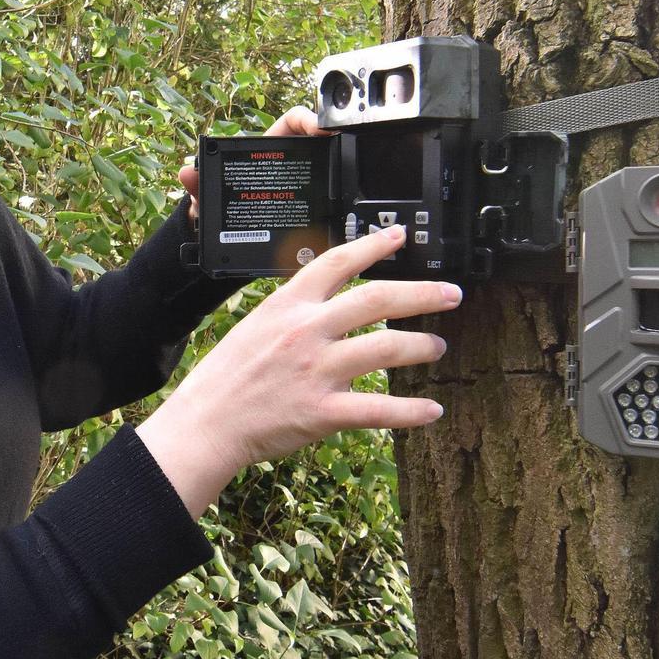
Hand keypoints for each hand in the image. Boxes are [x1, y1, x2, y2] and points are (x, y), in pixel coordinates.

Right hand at [137, 224, 458, 517]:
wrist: (206, 422)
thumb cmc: (227, 376)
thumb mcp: (256, 324)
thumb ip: (295, 308)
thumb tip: (329, 295)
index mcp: (288, 305)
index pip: (339, 262)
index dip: (375, 245)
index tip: (402, 236)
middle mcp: (307, 331)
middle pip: (378, 299)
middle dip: (423, 293)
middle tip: (451, 294)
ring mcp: (317, 371)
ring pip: (387, 348)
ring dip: (421, 346)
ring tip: (436, 347)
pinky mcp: (323, 411)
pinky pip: (379, 409)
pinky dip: (412, 412)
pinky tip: (432, 411)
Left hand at [177, 105, 334, 224]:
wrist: (224, 239)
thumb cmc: (216, 207)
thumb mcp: (205, 196)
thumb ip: (197, 184)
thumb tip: (187, 171)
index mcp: (265, 151)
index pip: (292, 122)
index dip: (307, 119)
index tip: (318, 128)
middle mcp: (286, 165)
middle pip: (317, 144)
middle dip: (332, 141)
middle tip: (339, 147)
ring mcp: (298, 187)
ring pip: (325, 172)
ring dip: (337, 169)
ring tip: (344, 175)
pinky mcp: (305, 211)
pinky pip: (323, 204)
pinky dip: (333, 204)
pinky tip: (339, 209)